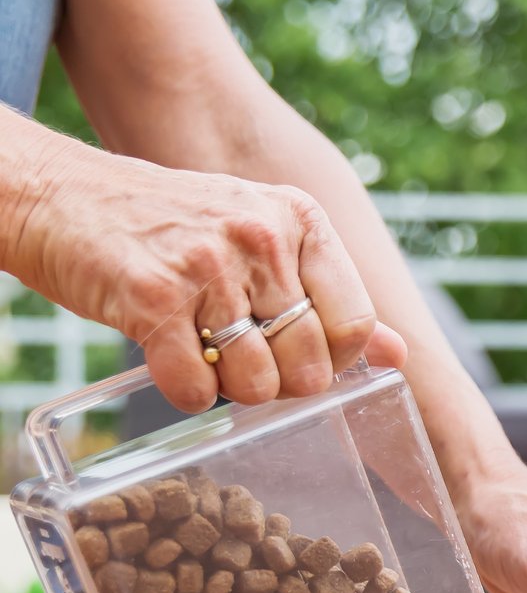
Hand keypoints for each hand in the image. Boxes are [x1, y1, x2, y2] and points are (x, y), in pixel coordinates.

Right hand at [6, 137, 403, 410]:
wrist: (62, 197)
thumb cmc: (170, 227)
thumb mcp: (261, 239)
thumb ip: (328, 296)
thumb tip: (398, 354)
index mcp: (300, 220)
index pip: (355, 321)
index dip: (333, 358)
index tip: (299, 354)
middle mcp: (262, 237)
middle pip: (311, 361)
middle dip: (282, 382)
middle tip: (243, 360)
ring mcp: (208, 265)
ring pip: (259, 382)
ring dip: (232, 390)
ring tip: (205, 354)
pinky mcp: (154, 298)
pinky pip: (197, 389)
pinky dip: (186, 394)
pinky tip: (170, 361)